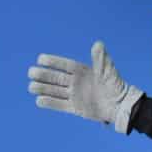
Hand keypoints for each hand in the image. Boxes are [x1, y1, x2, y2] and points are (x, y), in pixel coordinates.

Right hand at [28, 41, 143, 130]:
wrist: (121, 107)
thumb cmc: (116, 86)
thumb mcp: (108, 72)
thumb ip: (101, 59)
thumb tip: (98, 44)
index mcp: (83, 71)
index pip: (64, 65)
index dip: (53, 62)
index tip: (40, 58)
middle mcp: (76, 82)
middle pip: (56, 77)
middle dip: (43, 75)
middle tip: (31, 72)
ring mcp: (75, 95)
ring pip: (55, 91)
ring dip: (43, 88)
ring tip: (31, 86)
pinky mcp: (76, 107)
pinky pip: (60, 105)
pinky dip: (50, 103)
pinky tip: (38, 100)